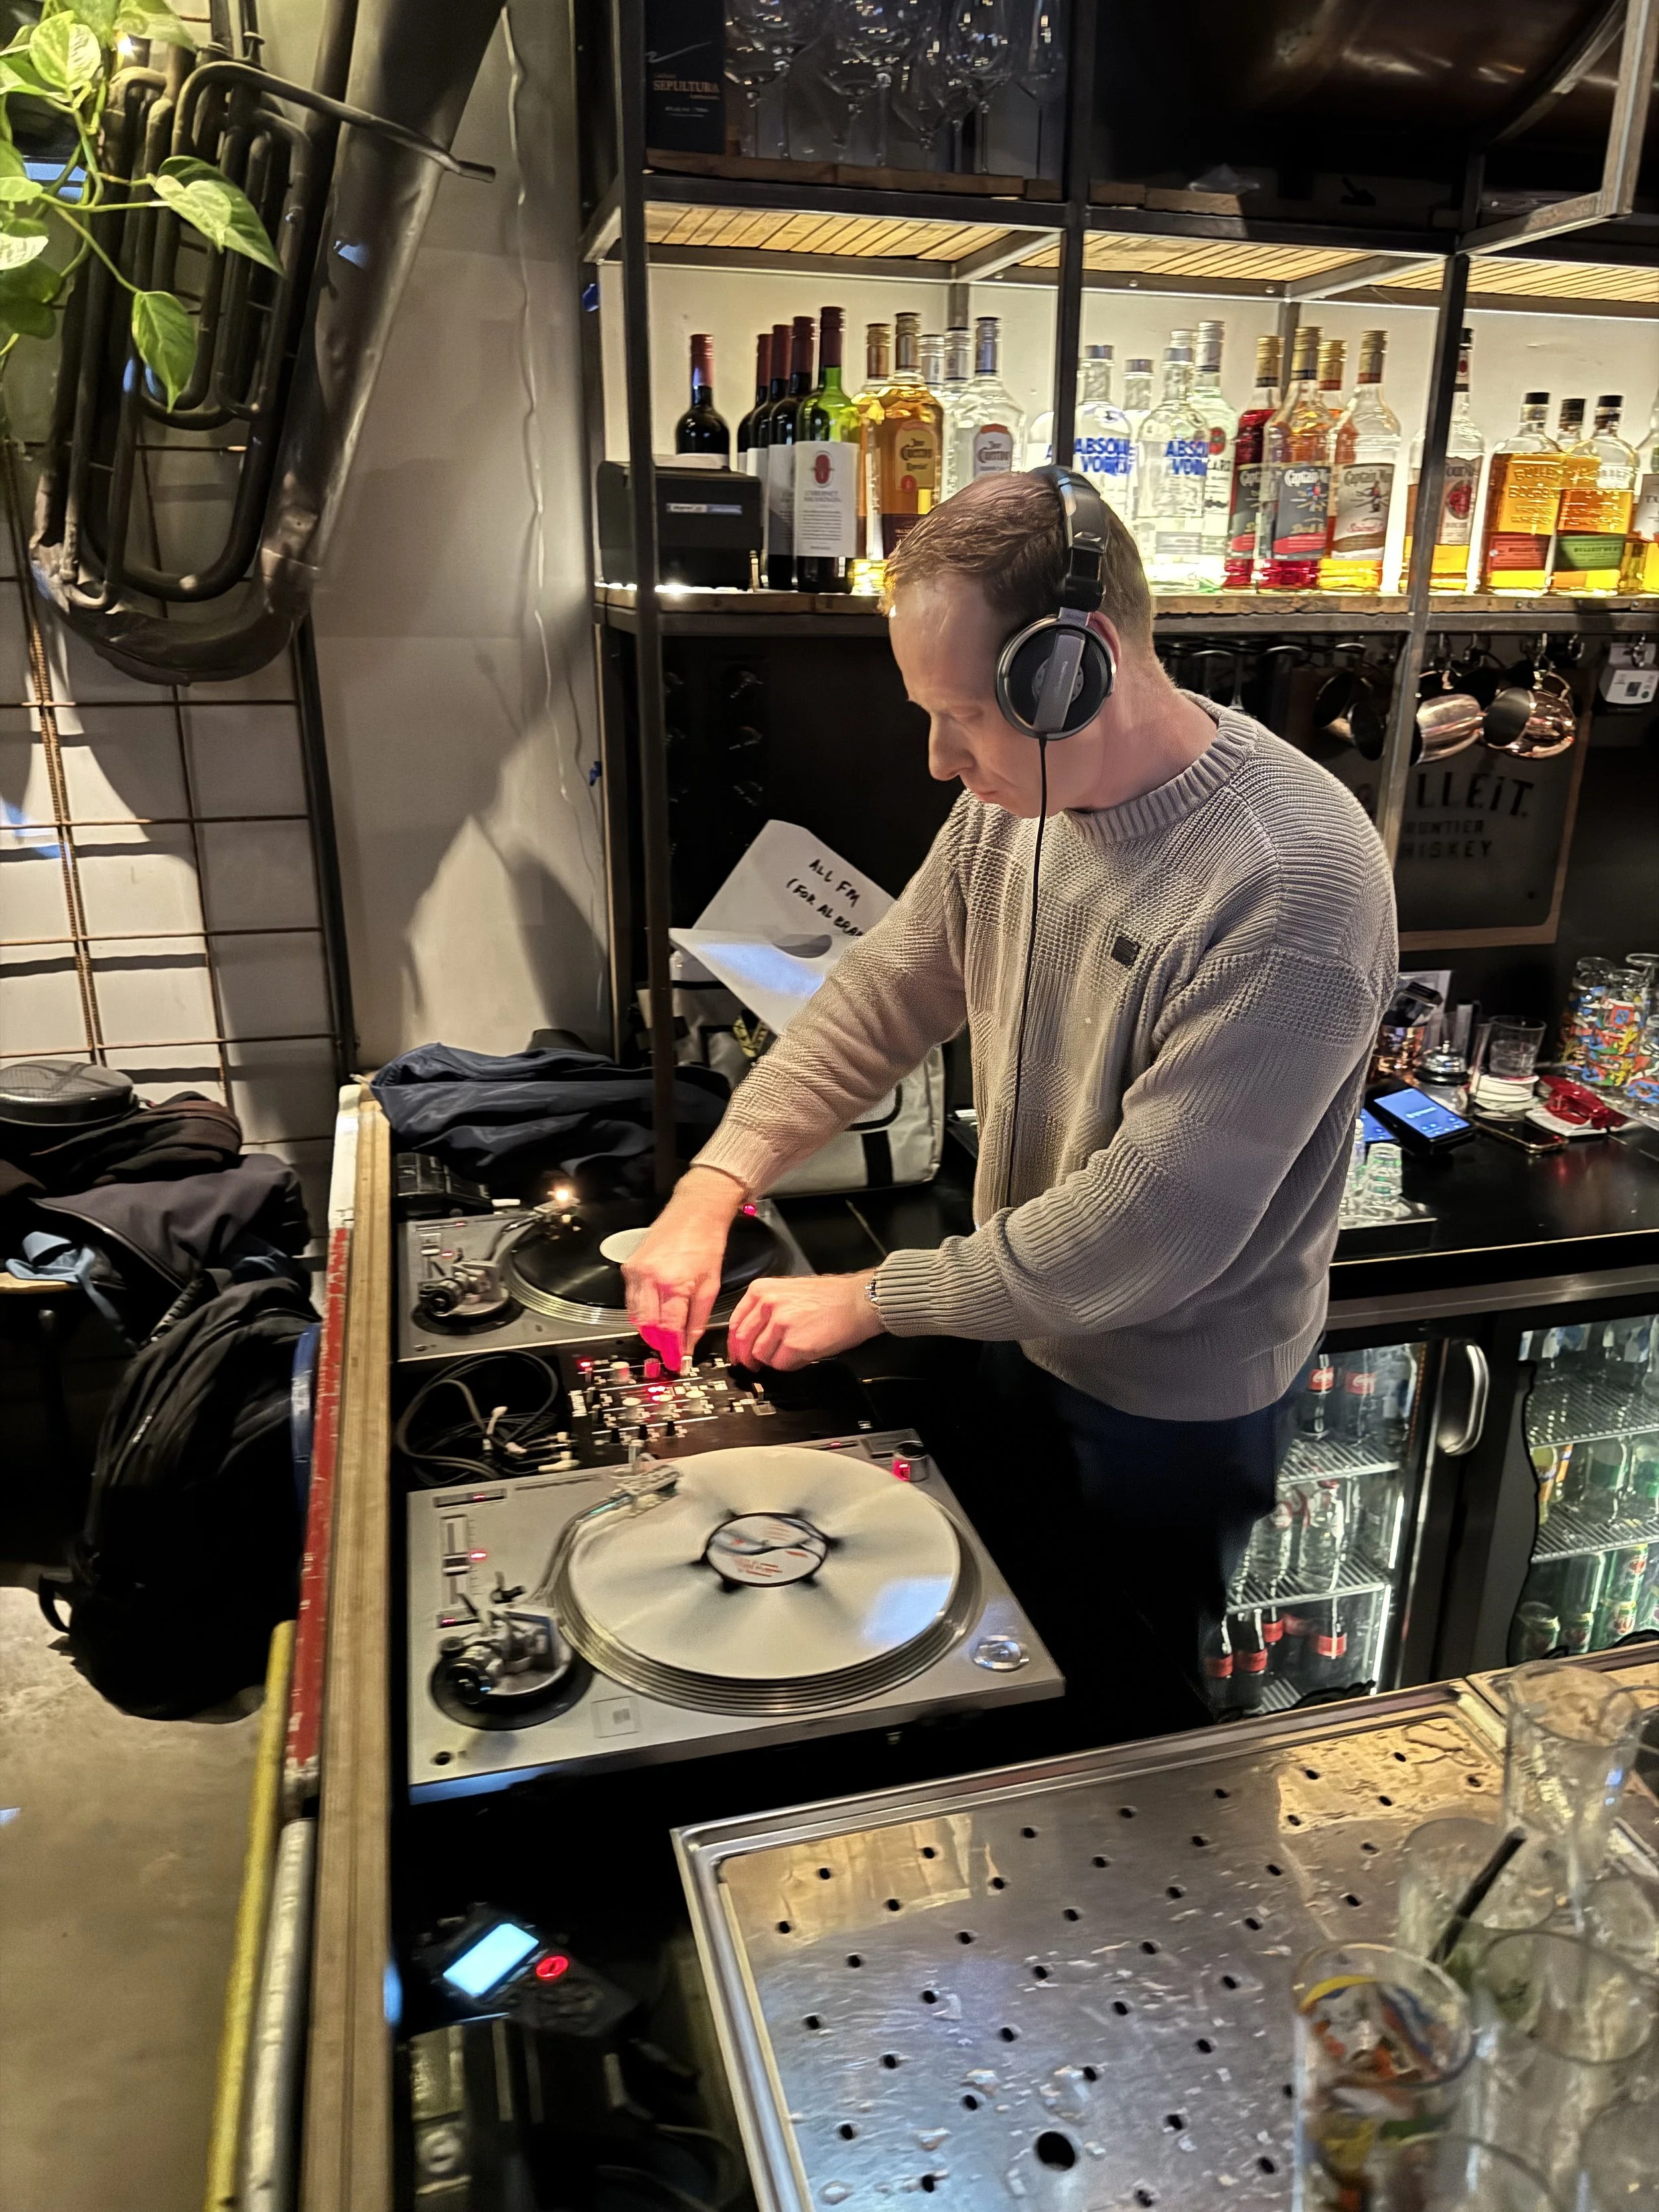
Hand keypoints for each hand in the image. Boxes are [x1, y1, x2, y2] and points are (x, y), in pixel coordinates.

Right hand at [622, 1167, 744, 1371]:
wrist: (695, 1212)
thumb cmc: (706, 1242)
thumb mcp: (711, 1285)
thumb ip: (698, 1318)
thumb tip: (690, 1344)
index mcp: (673, 1284)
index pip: (669, 1328)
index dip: (672, 1349)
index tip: (677, 1362)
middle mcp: (650, 1278)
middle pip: (648, 1325)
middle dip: (659, 1342)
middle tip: (670, 1351)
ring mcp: (636, 1272)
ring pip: (636, 1314)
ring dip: (649, 1329)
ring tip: (664, 1335)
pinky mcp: (630, 1266)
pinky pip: (631, 1299)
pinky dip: (641, 1311)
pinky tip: (655, 1314)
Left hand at [727, 1271, 885, 1372]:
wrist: (858, 1302)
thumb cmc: (831, 1297)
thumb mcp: (790, 1290)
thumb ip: (766, 1308)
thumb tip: (752, 1332)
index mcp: (763, 1289)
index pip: (735, 1322)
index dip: (734, 1343)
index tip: (737, 1352)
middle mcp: (768, 1304)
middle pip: (743, 1341)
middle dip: (746, 1358)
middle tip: (753, 1365)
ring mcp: (781, 1325)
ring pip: (761, 1355)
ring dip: (772, 1360)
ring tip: (788, 1354)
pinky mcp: (795, 1344)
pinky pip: (780, 1364)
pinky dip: (788, 1365)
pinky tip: (800, 1356)